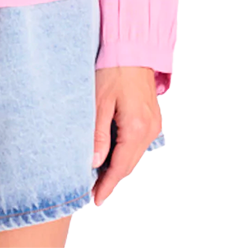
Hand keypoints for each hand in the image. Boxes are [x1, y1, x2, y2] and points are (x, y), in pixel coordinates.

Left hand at [91, 66, 161, 205]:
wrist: (132, 49)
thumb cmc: (113, 70)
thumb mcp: (98, 102)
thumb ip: (98, 134)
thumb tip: (95, 162)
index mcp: (136, 128)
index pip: (120, 166)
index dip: (107, 185)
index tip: (96, 199)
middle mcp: (150, 129)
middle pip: (129, 164)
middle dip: (111, 178)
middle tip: (94, 190)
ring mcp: (154, 124)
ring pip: (134, 154)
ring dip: (118, 165)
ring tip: (98, 175)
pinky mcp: (152, 117)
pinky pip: (138, 143)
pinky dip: (125, 151)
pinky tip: (111, 153)